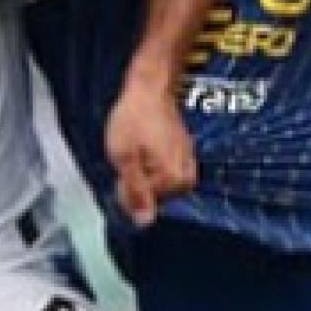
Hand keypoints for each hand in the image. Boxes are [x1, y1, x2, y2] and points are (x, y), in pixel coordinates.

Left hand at [105, 71, 195, 227]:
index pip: (144, 206)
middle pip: (153, 198)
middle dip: (137, 181)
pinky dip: (150, 163)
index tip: (122, 164)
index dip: (126, 189)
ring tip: (138, 147)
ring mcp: (187, 166)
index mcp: (175, 180)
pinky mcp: (185, 156)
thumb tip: (143, 223)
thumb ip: (134, 192)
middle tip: (129, 154)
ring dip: (143, 172)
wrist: (151, 88)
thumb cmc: (134, 118)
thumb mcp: (123, 157)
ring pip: (156, 185)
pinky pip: (162, 173)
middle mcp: (187, 178)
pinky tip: (145, 145)